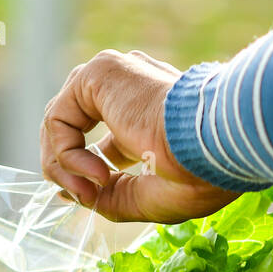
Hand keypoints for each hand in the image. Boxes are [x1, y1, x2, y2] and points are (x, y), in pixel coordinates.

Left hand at [40, 49, 239, 223]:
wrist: (213, 149)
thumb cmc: (196, 175)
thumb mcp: (146, 198)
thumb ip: (109, 197)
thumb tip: (71, 195)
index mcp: (149, 116)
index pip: (103, 142)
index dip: (84, 172)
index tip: (86, 198)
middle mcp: (129, 92)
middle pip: (74, 128)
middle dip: (66, 170)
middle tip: (83, 197)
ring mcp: (115, 78)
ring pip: (60, 123)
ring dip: (64, 166)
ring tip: (90, 190)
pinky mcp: (100, 73)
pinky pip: (59, 118)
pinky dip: (66, 154)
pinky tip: (97, 173)